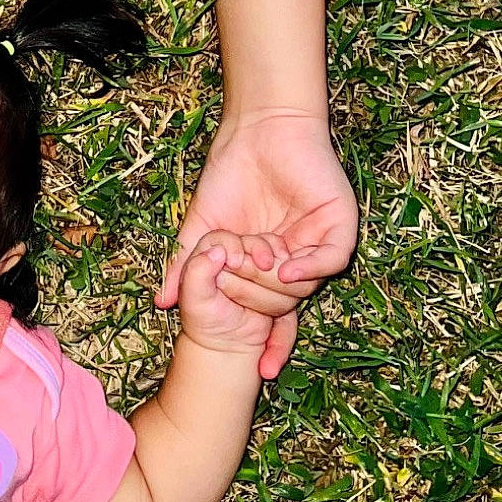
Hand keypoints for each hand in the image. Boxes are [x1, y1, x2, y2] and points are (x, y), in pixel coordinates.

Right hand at [157, 110, 357, 378]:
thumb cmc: (230, 175)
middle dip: (256, 302)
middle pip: (286, 306)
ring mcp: (320, 243)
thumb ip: (185, 266)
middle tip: (232, 283)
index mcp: (271, 270)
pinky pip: (333, 259)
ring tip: (250, 259)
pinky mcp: (339, 224)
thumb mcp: (201, 230)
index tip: (261, 371)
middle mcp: (299, 261)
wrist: (256, 131)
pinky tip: (285, 263)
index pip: (278, 320)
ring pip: (307, 287)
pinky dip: (311, 267)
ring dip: (275, 282)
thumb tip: (163, 303)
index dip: (272, 345)